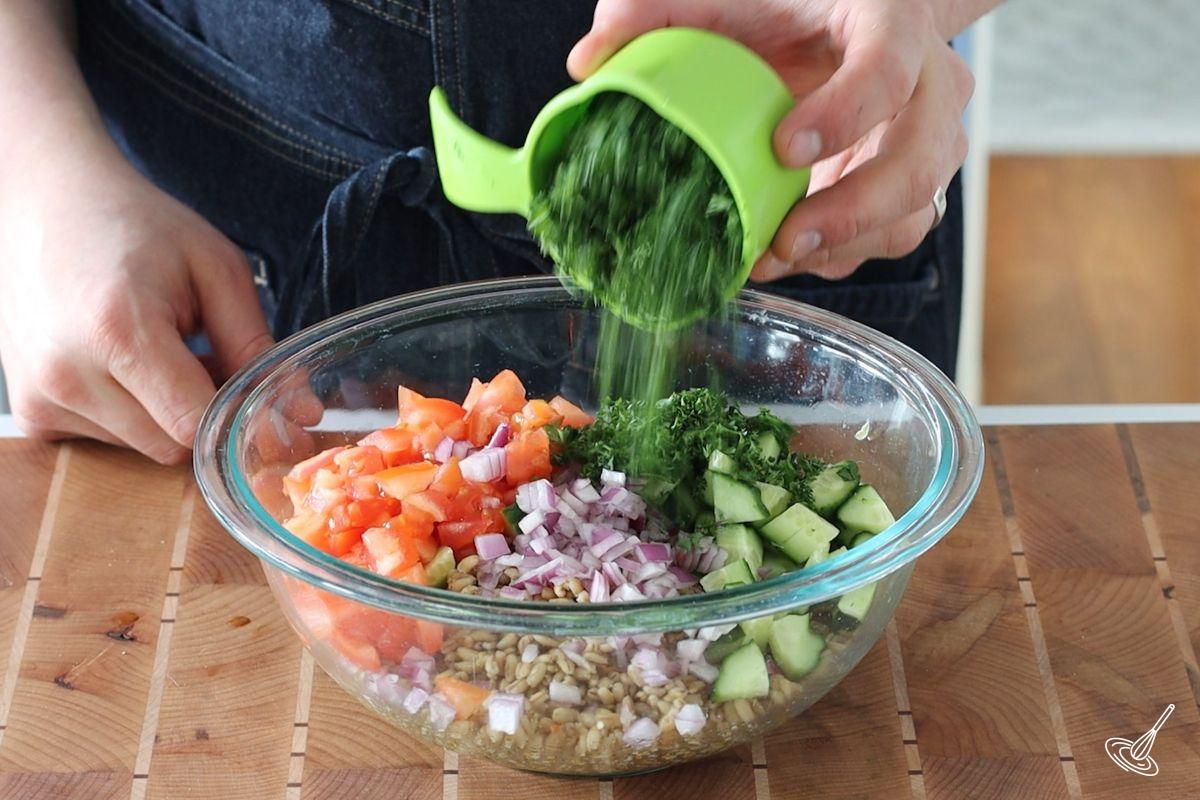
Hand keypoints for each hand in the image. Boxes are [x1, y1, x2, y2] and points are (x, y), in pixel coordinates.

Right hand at [0, 146, 273, 462]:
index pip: (195, 424)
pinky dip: (128, 416)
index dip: (233, 415)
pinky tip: (120, 366)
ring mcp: (39, 397)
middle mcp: (67, 373)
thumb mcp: (216, 269)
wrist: (45, 206)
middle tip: (198, 353)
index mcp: (119, 331)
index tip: (250, 390)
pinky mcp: (30, 411)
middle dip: (201, 411)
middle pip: (171, 446)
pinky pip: (103, 443)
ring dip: (164, 413)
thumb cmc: (138, 228)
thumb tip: (303, 415)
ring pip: (141, 448)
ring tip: (155, 351)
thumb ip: (257, 346)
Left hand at [569, 0, 973, 280]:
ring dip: (847, 246)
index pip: (890, 70)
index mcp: (890, 21)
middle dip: (854, 211)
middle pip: (921, 160)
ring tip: (774, 258)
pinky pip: (896, 233)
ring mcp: (929, 137)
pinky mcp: (913, 181)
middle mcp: (930, 83)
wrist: (850, 15)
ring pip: (916, 208)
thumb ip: (656, 8)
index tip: (783, 149)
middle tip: (783, 240)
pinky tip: (790, 255)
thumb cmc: (790, 2)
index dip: (845, 115)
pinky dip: (845, 255)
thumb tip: (587, 60)